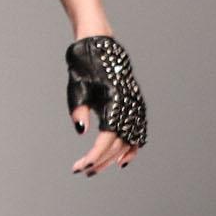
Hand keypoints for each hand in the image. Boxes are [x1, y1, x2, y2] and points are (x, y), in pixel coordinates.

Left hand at [64, 34, 146, 176]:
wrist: (100, 45)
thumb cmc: (85, 66)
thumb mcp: (77, 87)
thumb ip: (79, 110)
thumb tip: (82, 132)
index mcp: (114, 102)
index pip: (106, 140)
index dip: (94, 157)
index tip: (80, 167)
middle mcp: (129, 106)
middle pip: (118, 144)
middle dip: (101, 161)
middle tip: (83, 170)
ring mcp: (135, 105)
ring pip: (130, 141)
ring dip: (115, 157)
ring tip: (97, 167)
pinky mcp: (136, 104)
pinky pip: (138, 131)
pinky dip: (131, 147)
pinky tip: (121, 158)